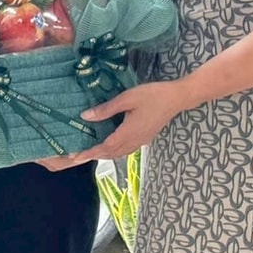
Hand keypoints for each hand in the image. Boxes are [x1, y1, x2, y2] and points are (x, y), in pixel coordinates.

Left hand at [39, 80, 187, 167]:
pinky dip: (115, 151)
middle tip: (77, 157)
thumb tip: (85, 117)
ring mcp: (142, 140)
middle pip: (112, 154)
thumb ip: (106, 109)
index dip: (90, 153)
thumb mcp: (126, 98)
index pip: (105, 147)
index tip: (75, 157)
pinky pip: (127, 149)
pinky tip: (110, 146)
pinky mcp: (145, 137)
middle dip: (94, 156)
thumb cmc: (152, 95)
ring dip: (105, 155)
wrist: (176, 98)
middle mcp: (135, 140)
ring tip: (90, 153)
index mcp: (129, 132)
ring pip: (120, 153)